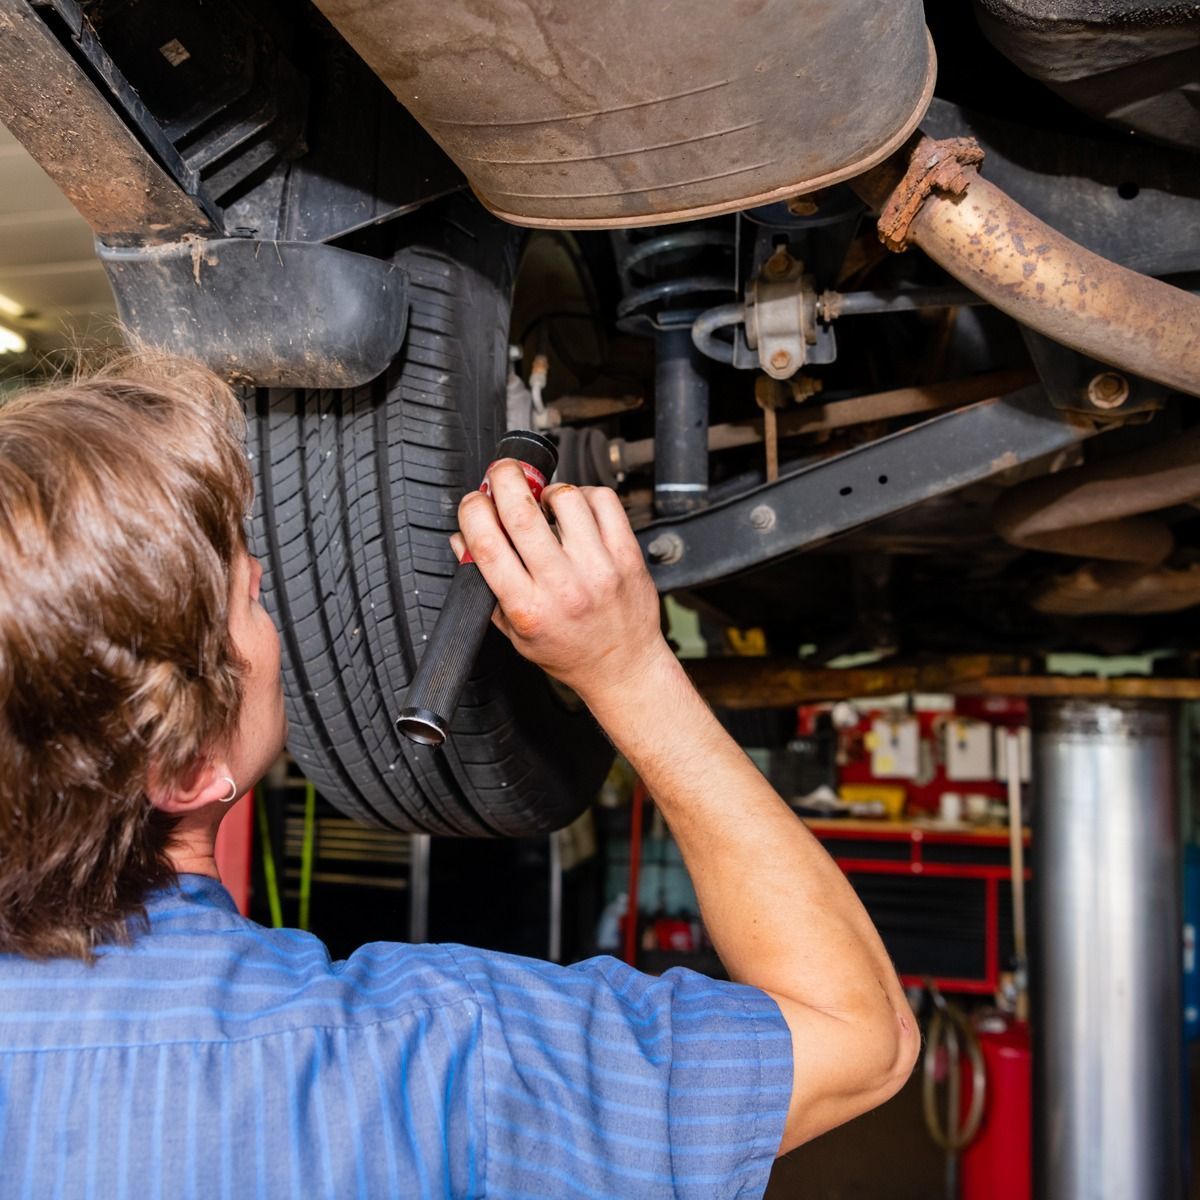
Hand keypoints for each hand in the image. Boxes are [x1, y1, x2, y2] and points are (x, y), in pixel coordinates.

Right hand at [451, 460, 667, 700]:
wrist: (624, 667)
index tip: (475, 502)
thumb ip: (484, 586)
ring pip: (565, 497)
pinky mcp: (626, 554)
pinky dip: (585, 494)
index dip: (473, 510)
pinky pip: (603, 500)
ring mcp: (598, 567)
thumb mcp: (514, 632)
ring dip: (548, 491)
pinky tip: (577, 509)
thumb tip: (460, 541)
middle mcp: (562, 585)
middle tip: (501, 473)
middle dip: (503, 478)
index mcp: (527, 606)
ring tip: (544, 504)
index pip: (487, 543)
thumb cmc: (568, 651)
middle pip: (521, 511)